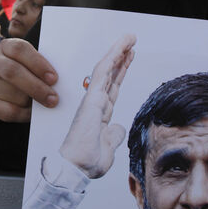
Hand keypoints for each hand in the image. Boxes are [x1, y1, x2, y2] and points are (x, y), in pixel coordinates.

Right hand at [0, 38, 58, 122]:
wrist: (12, 87)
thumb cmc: (30, 72)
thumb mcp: (34, 63)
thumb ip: (43, 68)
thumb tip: (59, 84)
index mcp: (7, 46)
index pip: (19, 50)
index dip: (37, 64)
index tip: (54, 79)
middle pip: (12, 71)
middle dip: (36, 87)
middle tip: (53, 99)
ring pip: (12, 94)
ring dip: (31, 102)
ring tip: (41, 103)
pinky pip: (7, 112)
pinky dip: (23, 115)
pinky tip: (31, 113)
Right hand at [59, 35, 135, 178]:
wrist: (76, 169)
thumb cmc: (87, 162)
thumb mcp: (109, 148)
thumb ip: (114, 135)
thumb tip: (118, 127)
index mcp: (100, 114)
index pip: (113, 88)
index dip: (122, 72)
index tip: (129, 58)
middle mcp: (96, 104)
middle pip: (112, 76)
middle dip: (122, 58)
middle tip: (131, 43)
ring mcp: (93, 100)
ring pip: (107, 70)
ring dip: (118, 53)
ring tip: (129, 39)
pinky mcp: (92, 99)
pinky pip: (102, 74)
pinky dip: (112, 59)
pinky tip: (120, 48)